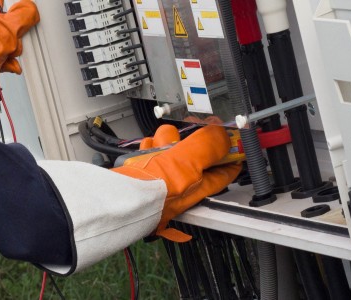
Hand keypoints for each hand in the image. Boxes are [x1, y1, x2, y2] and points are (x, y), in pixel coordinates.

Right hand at [112, 125, 240, 241]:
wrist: (112, 197)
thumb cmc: (148, 193)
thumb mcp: (186, 163)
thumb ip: (206, 146)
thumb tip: (223, 134)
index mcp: (196, 187)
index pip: (223, 172)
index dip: (231, 156)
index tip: (237, 145)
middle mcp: (179, 186)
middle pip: (195, 156)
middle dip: (192, 140)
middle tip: (189, 131)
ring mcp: (159, 180)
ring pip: (171, 150)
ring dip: (166, 140)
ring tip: (159, 142)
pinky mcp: (141, 174)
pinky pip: (150, 153)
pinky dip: (149, 147)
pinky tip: (146, 148)